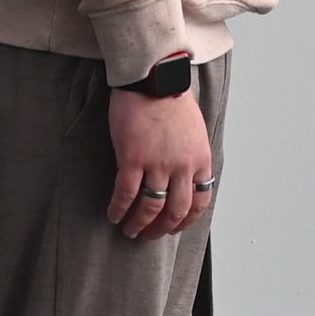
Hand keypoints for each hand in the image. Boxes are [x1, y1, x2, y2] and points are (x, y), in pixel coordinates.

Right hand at [105, 85, 214, 241]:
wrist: (153, 80)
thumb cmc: (171, 99)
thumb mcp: (194, 131)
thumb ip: (191, 155)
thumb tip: (183, 176)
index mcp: (200, 160)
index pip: (199, 202)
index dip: (186, 220)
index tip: (174, 227)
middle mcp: (182, 167)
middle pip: (175, 211)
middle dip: (161, 229)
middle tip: (149, 235)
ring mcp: (158, 164)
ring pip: (151, 207)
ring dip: (139, 224)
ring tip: (129, 230)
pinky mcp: (133, 159)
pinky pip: (126, 194)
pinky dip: (119, 208)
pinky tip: (114, 214)